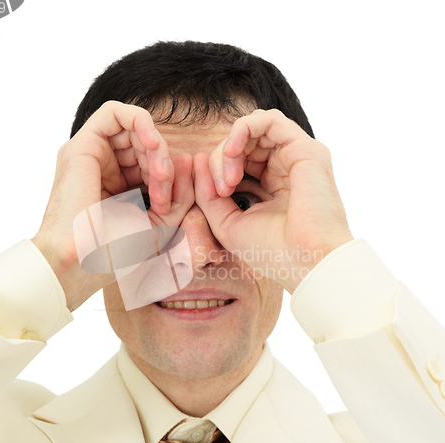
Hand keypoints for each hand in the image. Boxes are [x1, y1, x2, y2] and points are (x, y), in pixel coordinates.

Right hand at [31, 101, 193, 311]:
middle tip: (165, 189)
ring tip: (161, 173)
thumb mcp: (161, 222)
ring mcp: (91, 155)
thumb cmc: (117, 252)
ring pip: (134, 130)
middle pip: (144, 145)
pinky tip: (154, 143)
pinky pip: (114, 113)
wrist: (83, 262)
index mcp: (118, 186)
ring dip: (156, 147)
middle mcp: (103, 167)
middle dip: (163, 163)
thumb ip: (180, 193)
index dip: (168, 177)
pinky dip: (140, 121)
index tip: (168, 204)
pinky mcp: (82, 145)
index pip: (152, 163)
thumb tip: (188, 158)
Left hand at [194, 109, 353, 293]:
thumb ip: (208, 194)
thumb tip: (197, 160)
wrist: (305, 262)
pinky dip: (243, 129)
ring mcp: (295, 157)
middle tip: (221, 187)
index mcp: (270, 186)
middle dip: (221, 160)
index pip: (237, 162)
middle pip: (242, 145)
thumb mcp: (227, 222)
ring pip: (252, 130)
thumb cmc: (271, 251)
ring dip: (229, 149)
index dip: (217, 170)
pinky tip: (232, 151)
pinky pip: (269, 119)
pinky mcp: (305, 148)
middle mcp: (284, 168)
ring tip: (228, 177)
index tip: (216, 195)